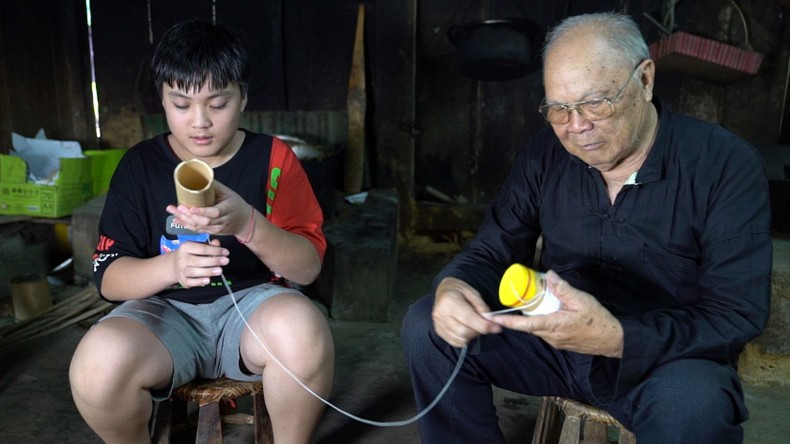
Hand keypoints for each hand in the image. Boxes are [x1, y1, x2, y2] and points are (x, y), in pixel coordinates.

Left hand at [166, 180, 252, 237]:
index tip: (191, 208)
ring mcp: (217, 229)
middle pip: (204, 221)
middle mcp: (222, 221)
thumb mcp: (229, 193)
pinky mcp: (212, 233)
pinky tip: (176, 219)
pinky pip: (198, 230)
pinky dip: (186, 225)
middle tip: (177, 207)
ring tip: (172, 211)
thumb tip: (200, 173)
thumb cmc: (235, 204)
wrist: (244, 222)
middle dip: (189, 216)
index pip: (215, 212)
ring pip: (199, 227)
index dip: (202, 211)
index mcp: (228, 209)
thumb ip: (214, 186)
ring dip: (184, 220)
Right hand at [170, 238, 228, 287]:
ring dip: (208, 272)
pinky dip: (199, 282)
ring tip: (219, 271)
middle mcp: (182, 258)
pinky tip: (208, 280)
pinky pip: (191, 282)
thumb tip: (217, 243)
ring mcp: (181, 270)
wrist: (174, 265)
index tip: (226, 252)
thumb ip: (209, 245)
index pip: (201, 248)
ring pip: (194, 272)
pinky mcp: (183, 280)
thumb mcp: (199, 246)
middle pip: (198, 260)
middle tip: (225, 261)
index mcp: (186, 247)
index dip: (215, 250)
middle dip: (213, 261)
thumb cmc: (191, 254)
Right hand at [432, 277, 501, 346]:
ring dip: (471, 336)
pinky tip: (467, 329)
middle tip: (484, 325)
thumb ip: (482, 307)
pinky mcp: (439, 331)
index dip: (485, 325)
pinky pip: (455, 342)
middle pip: (464, 332)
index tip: (497, 327)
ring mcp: (438, 324)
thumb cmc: (459, 290)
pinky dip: (464, 339)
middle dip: (478, 331)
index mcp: (449, 301)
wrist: (443, 291)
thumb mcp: (473, 292)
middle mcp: (440, 314)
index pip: (468, 318)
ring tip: (474, 325)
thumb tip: (490, 320)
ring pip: (460, 339)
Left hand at [490, 271, 623, 357]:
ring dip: (529, 318)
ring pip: (536, 329)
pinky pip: (545, 331)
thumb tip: (549, 275)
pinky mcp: (560, 343)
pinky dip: (540, 321)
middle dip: (516, 317)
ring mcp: (555, 342)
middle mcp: (551, 337)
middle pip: (527, 326)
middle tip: (509, 303)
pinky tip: (545, 311)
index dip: (507, 322)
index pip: (525, 325)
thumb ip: (563, 288)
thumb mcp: (582, 300)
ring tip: (527, 304)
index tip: (492, 318)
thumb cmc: (599, 321)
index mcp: (554, 326)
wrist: (614, 340)